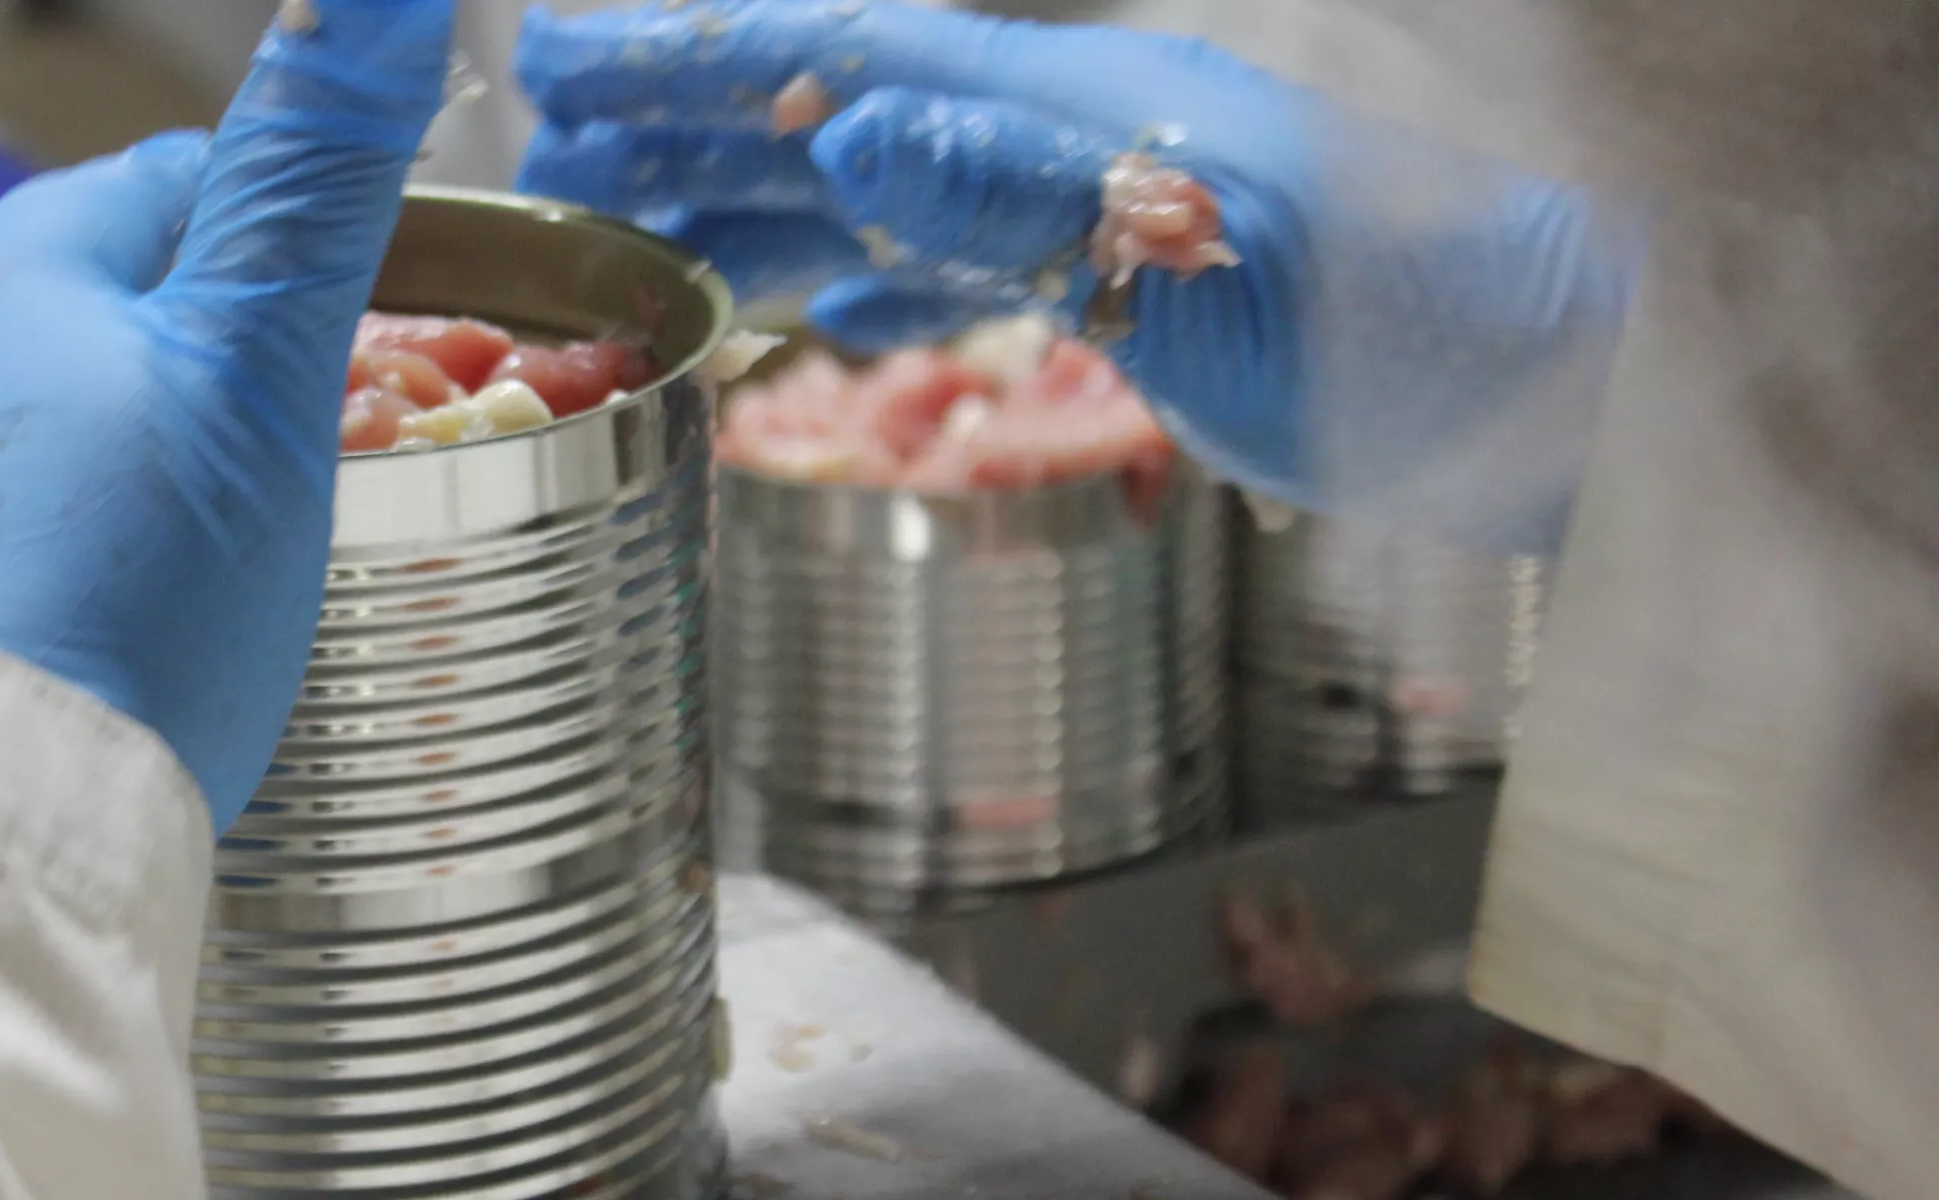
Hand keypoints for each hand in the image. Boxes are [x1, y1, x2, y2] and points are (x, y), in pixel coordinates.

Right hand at [515, 1, 1633, 549]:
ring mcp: (1104, 206)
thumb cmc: (1434, 334)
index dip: (692, 55)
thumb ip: (1035, 198)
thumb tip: (848, 138)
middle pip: (834, 107)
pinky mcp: (1139, 287)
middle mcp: (1075, 137)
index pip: (847, 54)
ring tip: (616, 218)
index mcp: (1082, 106)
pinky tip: (799, 296)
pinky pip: (954, 260)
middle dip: (677, 119)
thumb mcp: (1228, 270)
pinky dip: (851, 271)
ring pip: (878, 185)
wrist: (1583, 387)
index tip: (561, 55)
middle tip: (541, 143)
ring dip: (736, 196)